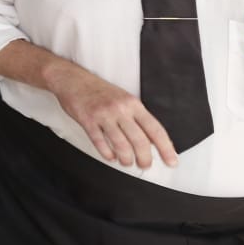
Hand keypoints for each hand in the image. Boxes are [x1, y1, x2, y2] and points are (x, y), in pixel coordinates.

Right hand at [47, 60, 177, 168]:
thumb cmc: (98, 90)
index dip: (165, 148)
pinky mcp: (87, 120)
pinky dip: (107, 154)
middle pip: (139, 141)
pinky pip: (100, 142)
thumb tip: (152, 140)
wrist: (72, 79)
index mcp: (133, 104)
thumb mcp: (124, 99)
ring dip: (126, 159)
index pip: (155, 130)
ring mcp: (103, 115)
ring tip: (126, 162)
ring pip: (121, 145)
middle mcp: (120, 109)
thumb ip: (137, 118)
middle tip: (144, 165)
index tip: (171, 161)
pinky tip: (110, 156)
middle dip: (144, 158)